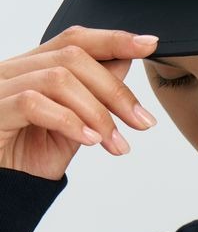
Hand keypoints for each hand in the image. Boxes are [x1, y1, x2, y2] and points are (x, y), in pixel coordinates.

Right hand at [0, 25, 159, 180]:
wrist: (2, 191)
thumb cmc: (25, 158)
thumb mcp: (72, 127)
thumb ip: (93, 96)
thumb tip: (125, 63)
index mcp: (33, 68)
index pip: (75, 40)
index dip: (113, 40)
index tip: (148, 45)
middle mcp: (14, 70)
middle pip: (73, 57)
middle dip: (116, 90)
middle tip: (142, 121)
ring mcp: (0, 87)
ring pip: (59, 79)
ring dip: (98, 112)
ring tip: (115, 143)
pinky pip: (34, 103)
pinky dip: (69, 122)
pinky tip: (88, 141)